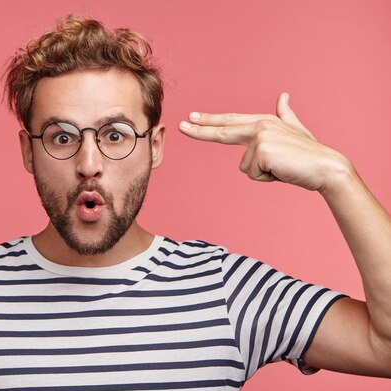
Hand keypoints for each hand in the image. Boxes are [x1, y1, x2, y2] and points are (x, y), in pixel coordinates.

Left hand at [179, 93, 352, 193]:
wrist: (326, 167)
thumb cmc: (309, 154)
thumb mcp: (295, 130)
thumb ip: (285, 114)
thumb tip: (282, 96)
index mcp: (263, 122)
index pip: (230, 121)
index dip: (209, 120)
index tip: (191, 118)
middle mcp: (259, 126)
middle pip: (223, 131)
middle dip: (199, 130)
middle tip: (180, 126)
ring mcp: (260, 137)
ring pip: (245, 166)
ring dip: (263, 173)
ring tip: (282, 167)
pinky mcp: (262, 151)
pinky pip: (253, 173)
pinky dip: (267, 178)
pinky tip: (282, 170)